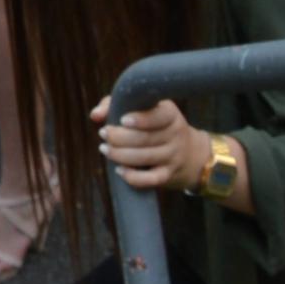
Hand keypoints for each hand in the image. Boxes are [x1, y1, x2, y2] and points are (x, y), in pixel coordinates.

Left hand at [89, 94, 214, 193]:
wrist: (189, 152)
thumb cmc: (153, 124)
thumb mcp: (142, 108)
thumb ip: (116, 104)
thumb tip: (95, 115)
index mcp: (170, 114)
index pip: (159, 116)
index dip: (141, 119)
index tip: (122, 120)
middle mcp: (175, 134)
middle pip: (147, 138)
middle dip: (120, 137)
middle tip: (103, 134)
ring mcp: (173, 156)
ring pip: (146, 157)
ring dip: (120, 155)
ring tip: (104, 149)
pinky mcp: (168, 174)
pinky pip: (151, 179)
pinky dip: (133, 177)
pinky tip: (119, 170)